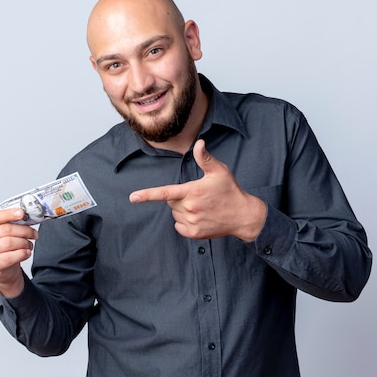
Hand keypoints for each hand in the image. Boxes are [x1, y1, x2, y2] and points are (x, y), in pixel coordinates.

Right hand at [0, 209, 37, 297]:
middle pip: (6, 230)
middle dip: (24, 230)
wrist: (4, 269)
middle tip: (34, 234)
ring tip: (29, 245)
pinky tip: (26, 253)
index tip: (21, 213)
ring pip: (9, 242)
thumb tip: (27, 217)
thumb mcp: (6, 234)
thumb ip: (13, 224)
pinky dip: (22, 253)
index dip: (9, 214)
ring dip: (24, 243)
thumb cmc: (5, 248)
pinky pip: (10, 257)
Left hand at [129, 139, 266, 241]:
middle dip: (179, 197)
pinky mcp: (194, 233)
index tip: (132, 197)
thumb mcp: (219, 171)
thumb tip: (199, 143)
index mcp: (193, 191)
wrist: (243, 216)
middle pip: (171, 202)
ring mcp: (192, 222)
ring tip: (201, 207)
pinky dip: (184, 222)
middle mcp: (190, 208)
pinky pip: (179, 226)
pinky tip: (199, 217)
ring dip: (183, 210)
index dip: (147, 195)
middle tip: (197, 195)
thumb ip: (205, 158)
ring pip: (175, 214)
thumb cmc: (230, 191)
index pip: (165, 193)